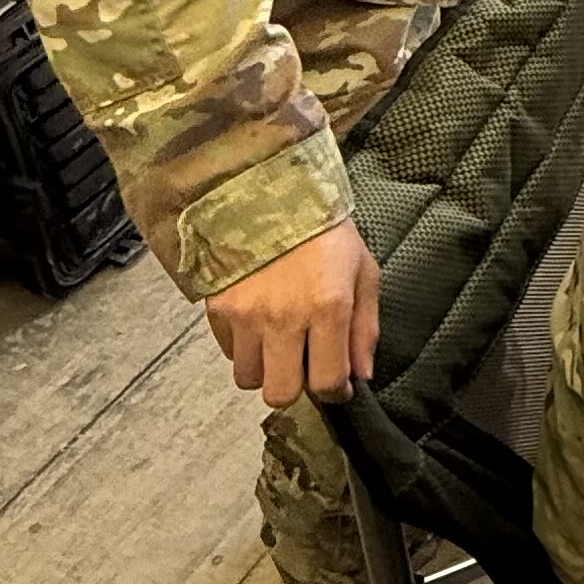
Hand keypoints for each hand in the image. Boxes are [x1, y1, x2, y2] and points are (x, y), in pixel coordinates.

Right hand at [205, 215, 381, 408]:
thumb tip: (361, 375)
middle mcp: (284, 317)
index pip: (326, 382)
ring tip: (277, 342)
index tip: (336, 384)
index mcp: (328, 308)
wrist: (270, 190)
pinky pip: (227, 350)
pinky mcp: (218, 305)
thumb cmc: (324, 230)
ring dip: (265, 368)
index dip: (334, 391)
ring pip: (247, 377)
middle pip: (279, 393)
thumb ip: (365, 328)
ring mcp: (246, 313)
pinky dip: (242, 346)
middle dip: (294, 387)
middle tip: (302, 366)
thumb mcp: (363, 271)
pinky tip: (257, 322)